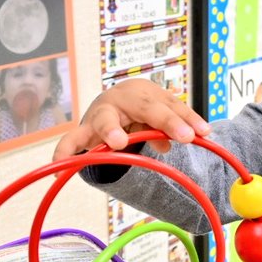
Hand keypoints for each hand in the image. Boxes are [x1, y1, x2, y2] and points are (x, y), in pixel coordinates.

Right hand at [53, 79, 209, 160]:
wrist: (112, 102)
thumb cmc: (141, 109)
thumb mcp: (158, 116)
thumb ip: (171, 127)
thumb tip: (179, 140)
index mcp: (145, 92)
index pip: (171, 106)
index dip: (187, 119)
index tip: (204, 133)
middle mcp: (121, 98)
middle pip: (146, 108)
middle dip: (165, 121)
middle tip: (184, 136)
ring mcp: (100, 114)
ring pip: (106, 120)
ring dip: (112, 130)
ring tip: (118, 142)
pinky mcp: (83, 132)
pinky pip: (72, 142)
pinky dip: (65, 152)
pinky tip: (57, 168)